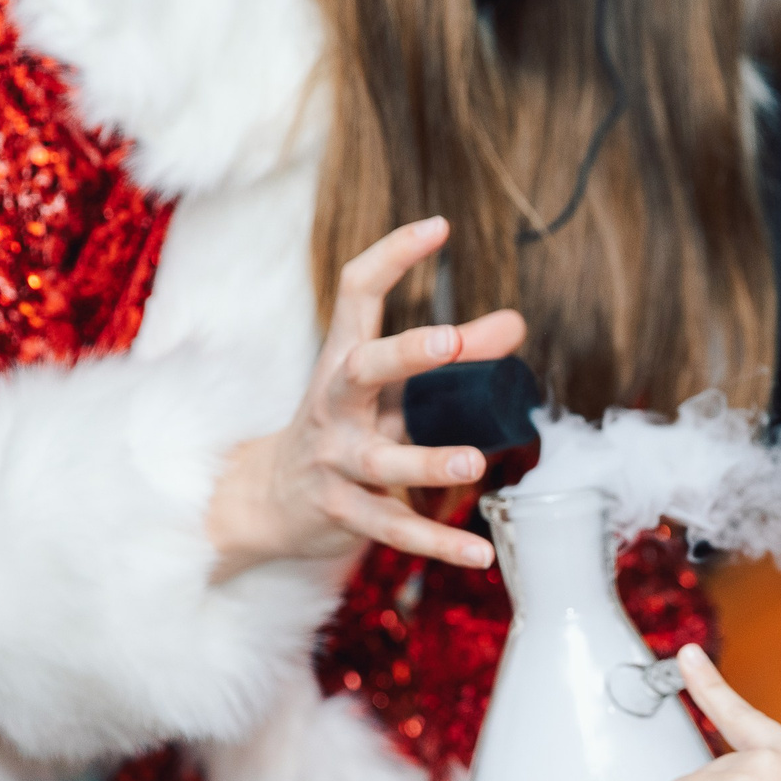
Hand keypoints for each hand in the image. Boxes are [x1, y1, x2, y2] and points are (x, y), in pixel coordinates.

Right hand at [205, 217, 527, 578]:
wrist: (265, 499)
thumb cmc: (341, 428)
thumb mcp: (388, 388)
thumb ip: (453, 357)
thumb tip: (515, 323)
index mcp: (345, 359)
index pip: (358, 292)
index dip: (393, 256)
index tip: (438, 228)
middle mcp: (334, 404)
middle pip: (363, 369)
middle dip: (406, 354)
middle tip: (451, 340)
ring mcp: (335, 460)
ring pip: (381, 460)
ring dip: (428, 462)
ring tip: (474, 464)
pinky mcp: (342, 512)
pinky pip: (393, 529)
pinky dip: (438, 544)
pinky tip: (481, 553)